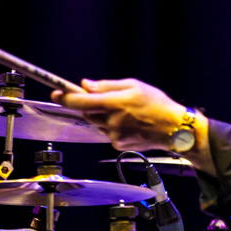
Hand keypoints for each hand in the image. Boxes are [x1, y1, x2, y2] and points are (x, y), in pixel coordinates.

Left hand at [52, 78, 215, 174]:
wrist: (174, 129)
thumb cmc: (157, 104)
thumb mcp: (134, 86)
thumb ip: (107, 85)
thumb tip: (85, 85)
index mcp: (115, 103)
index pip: (81, 102)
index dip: (66, 97)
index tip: (56, 93)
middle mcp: (112, 120)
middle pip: (88, 113)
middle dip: (92, 106)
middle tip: (108, 100)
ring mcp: (114, 135)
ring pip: (98, 123)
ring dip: (104, 117)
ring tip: (127, 113)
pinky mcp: (118, 144)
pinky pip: (107, 133)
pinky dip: (113, 127)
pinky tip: (130, 124)